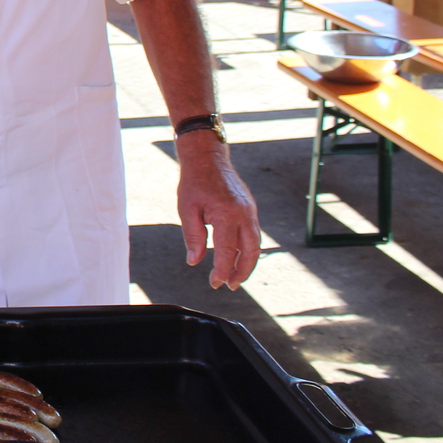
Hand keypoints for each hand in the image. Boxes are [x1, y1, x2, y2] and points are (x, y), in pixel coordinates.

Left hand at [175, 134, 260, 289]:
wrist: (208, 158)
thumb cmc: (195, 182)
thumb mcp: (187, 210)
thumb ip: (193, 237)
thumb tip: (194, 261)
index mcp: (227, 215)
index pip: (227, 252)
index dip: (221, 271)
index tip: (214, 283)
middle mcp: (244, 214)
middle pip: (250, 252)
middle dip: (241, 272)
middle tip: (230, 285)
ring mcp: (251, 211)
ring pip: (256, 244)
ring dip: (247, 263)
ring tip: (234, 276)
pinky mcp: (251, 208)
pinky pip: (253, 233)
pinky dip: (248, 249)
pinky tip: (237, 256)